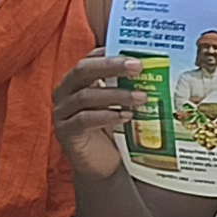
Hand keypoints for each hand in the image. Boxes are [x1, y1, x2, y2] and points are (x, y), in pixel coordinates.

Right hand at [51, 55, 144, 183]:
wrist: (102, 164)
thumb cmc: (112, 128)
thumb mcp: (119, 103)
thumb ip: (127, 85)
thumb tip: (155, 66)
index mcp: (77, 80)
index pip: (89, 58)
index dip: (109, 53)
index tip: (133, 52)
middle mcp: (64, 92)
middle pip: (83, 70)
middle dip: (111, 65)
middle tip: (138, 66)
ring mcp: (61, 112)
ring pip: (85, 96)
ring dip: (116, 95)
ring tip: (141, 97)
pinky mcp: (64, 132)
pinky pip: (84, 120)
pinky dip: (106, 116)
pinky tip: (125, 117)